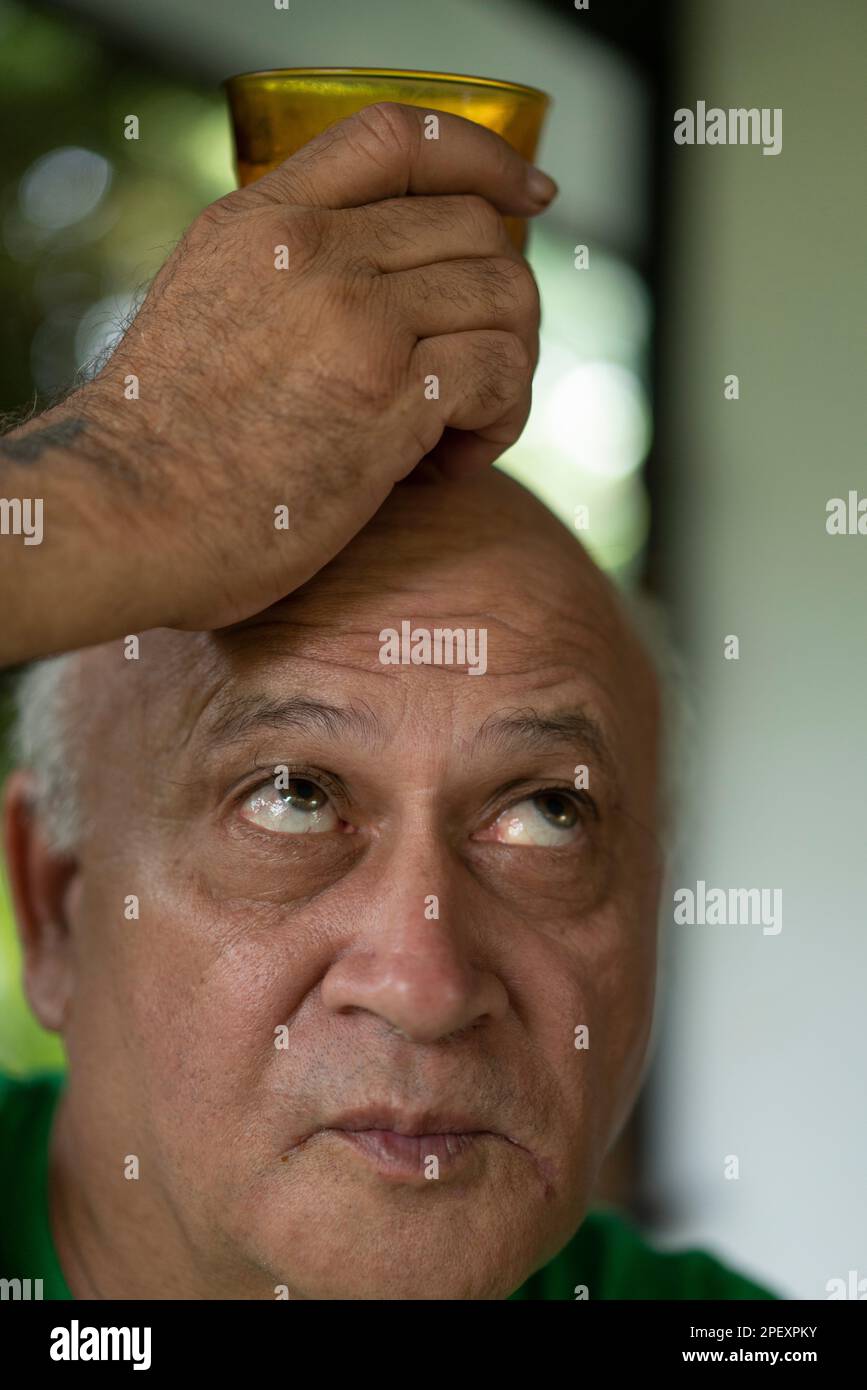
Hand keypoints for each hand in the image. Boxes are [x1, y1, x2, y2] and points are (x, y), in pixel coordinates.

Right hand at [87, 100, 554, 630]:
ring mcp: (352, 320)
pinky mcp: (384, 400)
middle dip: (504, 305)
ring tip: (461, 430)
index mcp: (263, 221)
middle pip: (477, 230)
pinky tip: (448, 464)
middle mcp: (312, 252)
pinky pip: (500, 373)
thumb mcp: (204, 304)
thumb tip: (372, 279)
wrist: (124, 513)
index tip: (526, 199)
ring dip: (509, 369)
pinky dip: (499, 420)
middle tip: (475, 377)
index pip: (397, 138)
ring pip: (505, 299)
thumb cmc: (160, 440)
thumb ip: (281, 274)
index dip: (484, 160)